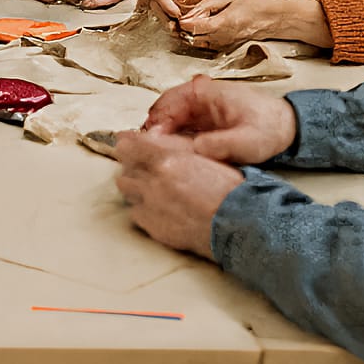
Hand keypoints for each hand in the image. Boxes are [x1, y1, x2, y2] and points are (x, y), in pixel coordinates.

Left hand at [114, 130, 244, 259]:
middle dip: (133, 165)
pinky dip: (143, 208)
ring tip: (151, 188)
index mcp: (166, 159)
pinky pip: (135, 212)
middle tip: (147, 168)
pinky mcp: (152, 226)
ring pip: (126, 188)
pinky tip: (159, 208)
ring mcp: (150, 204)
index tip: (128, 144)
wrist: (238, 224)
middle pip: (124, 167)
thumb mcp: (204, 156)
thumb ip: (176, 145)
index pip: (128, 145)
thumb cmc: (228, 188)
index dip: (127, 144)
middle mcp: (153, 181)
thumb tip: (154, 137)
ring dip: (134, 185)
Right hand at [140, 74, 296, 163]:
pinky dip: (172, 139)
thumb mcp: (248, 141)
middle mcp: (198, 96)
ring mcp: (199, 109)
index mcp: (205, 92)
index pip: (168, 103)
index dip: (157, 123)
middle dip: (154, 130)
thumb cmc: (270, 128)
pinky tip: (172, 154)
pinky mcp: (202, 121)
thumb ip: (221, 144)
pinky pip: (179, 128)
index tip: (153, 142)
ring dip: (161, 136)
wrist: (287, 128)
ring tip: (158, 155)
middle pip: (163, 110)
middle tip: (149, 151)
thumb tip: (196, 148)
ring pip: (168, 120)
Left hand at [177, 0, 330, 50]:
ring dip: (191, 33)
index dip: (182, 21)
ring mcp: (225, 44)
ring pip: (198, 43)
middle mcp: (223, 38)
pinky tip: (205, 26)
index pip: (193, 27)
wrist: (280, 19)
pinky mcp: (228, 47)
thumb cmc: (259, 4)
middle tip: (182, 17)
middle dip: (183, 28)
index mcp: (224, 23)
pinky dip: (201, 37)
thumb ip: (208, 4)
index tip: (179, 14)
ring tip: (193, 20)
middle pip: (192, 38)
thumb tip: (189, 12)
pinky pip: (208, 44)